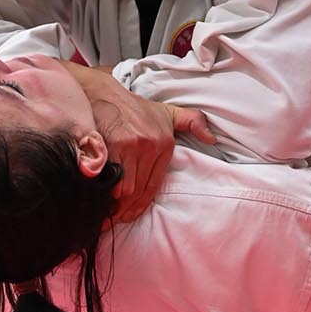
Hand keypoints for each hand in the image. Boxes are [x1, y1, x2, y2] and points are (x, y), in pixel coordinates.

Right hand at [59, 61, 214, 223]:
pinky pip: (109, 177)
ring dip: (114, 204)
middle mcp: (150, 145)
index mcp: (164, 144)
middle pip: (137, 191)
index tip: (129, 216)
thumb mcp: (167, 113)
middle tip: (114, 218)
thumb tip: (212, 139)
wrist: (103, 92)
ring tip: (106, 214)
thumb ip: (192, 122)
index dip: (140, 206)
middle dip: (125, 209)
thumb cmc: (134, 107)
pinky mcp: (112, 145)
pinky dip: (104, 190)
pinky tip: (98, 198)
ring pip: (124, 188)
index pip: (153, 186)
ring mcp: (131, 145)